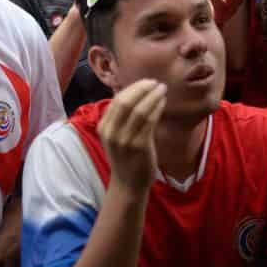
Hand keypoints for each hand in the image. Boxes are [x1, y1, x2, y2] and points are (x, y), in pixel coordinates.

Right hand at [98, 79, 166, 194]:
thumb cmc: (125, 157)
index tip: (146, 82)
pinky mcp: (139, 146)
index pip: (117, 100)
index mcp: (104, 127)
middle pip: (126, 102)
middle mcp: (111, 132)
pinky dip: (157, 108)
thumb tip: (133, 93)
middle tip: (155, 82)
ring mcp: (125, 139)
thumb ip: (120, 118)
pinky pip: (149, 121)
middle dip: (142, 88)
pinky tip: (163, 103)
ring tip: (162, 89)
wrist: (128, 184)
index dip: (133, 88)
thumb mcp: (115, 136)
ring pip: (139, 110)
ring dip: (152, 96)